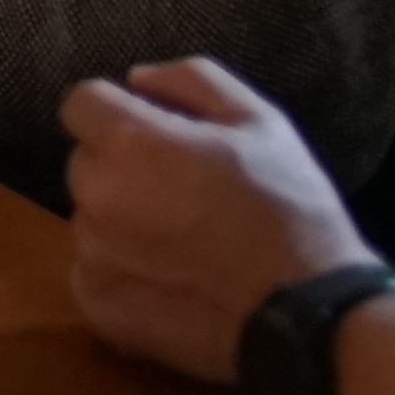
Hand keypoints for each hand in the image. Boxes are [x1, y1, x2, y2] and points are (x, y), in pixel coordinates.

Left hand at [61, 58, 377, 383]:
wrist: (312, 315)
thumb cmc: (290, 209)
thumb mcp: (261, 122)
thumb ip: (190, 81)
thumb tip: (134, 78)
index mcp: (130, 142)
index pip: (82, 104)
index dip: (118, 112)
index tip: (154, 134)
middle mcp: (98, 195)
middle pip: (85, 162)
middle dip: (121, 167)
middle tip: (180, 192)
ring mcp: (93, 254)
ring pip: (89, 218)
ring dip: (119, 221)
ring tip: (183, 242)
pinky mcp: (97, 304)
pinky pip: (90, 271)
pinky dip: (119, 272)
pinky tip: (170, 281)